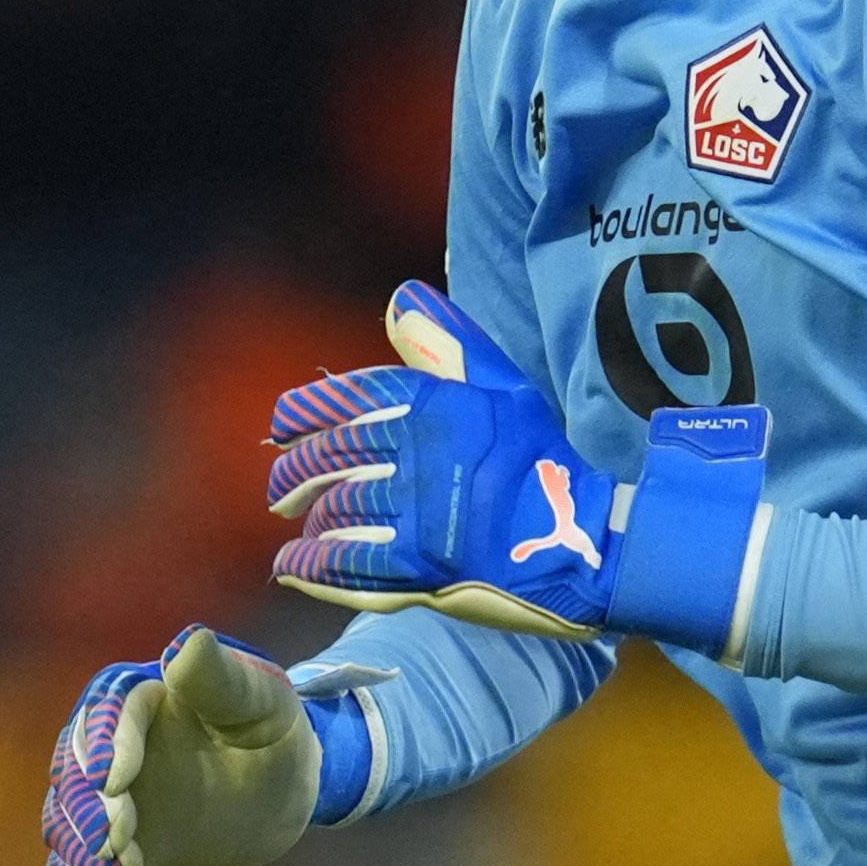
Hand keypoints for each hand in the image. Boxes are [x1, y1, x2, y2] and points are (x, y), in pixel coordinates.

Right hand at [39, 625, 324, 865]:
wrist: (282, 787)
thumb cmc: (275, 727)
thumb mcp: (262, 700)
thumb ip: (222, 678)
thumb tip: (188, 643)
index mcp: (140, 695)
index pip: (109, 713)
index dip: (106, 744)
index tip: (113, 780)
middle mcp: (109, 745)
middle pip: (77, 771)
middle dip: (89, 808)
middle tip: (112, 840)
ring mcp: (107, 798)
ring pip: (73, 823)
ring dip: (85, 856)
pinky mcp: (115, 845)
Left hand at [265, 281, 766, 652]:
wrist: (587, 540)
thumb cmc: (543, 460)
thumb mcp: (504, 388)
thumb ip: (448, 344)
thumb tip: (400, 296)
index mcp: (442, 406)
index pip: (353, 398)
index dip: (308, 409)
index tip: (283, 422)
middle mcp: (427, 456)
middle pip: (335, 457)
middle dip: (295, 471)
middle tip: (280, 485)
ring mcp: (424, 515)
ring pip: (339, 511)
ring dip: (308, 518)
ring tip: (297, 521)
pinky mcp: (423, 569)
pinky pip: (347, 564)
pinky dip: (312, 562)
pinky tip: (293, 562)